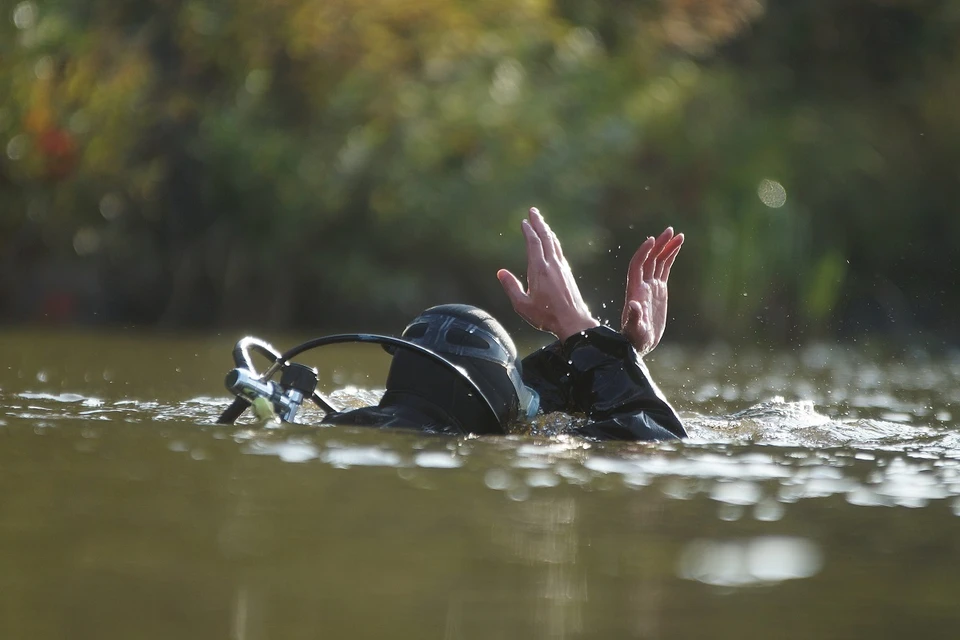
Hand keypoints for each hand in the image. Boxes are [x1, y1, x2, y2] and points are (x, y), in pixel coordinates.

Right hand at [497, 208, 598, 341]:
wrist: (573, 322)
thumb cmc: (546, 315)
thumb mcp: (522, 305)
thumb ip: (511, 287)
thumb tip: (501, 272)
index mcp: (539, 269)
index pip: (533, 243)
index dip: (528, 230)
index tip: (524, 221)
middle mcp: (552, 264)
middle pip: (545, 237)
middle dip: (539, 223)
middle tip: (534, 211)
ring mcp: (562, 268)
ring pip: (554, 243)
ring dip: (547, 231)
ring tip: (542, 223)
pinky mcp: (568, 273)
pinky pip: (559, 251)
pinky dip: (554, 242)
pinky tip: (552, 243)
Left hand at [621, 227, 683, 356]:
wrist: (639, 343)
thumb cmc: (635, 338)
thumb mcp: (635, 329)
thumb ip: (634, 317)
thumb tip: (633, 305)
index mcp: (635, 290)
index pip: (637, 265)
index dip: (643, 252)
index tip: (652, 240)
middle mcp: (642, 285)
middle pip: (650, 259)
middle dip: (660, 244)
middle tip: (671, 230)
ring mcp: (651, 286)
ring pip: (658, 261)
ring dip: (667, 247)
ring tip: (679, 235)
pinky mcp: (659, 290)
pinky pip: (664, 269)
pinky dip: (670, 258)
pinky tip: (677, 247)